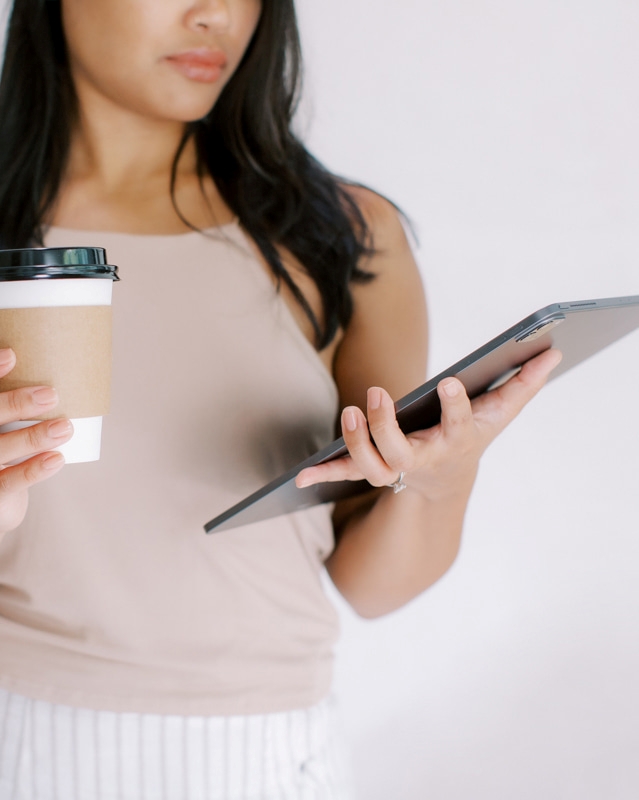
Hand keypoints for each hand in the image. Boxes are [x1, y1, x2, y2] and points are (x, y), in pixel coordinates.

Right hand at [0, 348, 72, 533]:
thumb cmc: (4, 451)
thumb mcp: (3, 424)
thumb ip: (22, 400)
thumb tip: (73, 365)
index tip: (11, 355)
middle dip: (14, 402)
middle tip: (51, 394)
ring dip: (31, 437)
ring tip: (65, 427)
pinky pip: (6, 482)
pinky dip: (34, 469)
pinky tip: (58, 459)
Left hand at [296, 348, 562, 498]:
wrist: (447, 480)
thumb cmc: (471, 437)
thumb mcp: (499, 413)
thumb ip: (524, 384)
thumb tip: (554, 350)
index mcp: (454, 442)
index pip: (459, 425)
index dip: (457, 407)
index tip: (452, 382)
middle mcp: (422, 459)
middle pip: (401, 453)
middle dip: (385, 428)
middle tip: (375, 395)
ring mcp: (393, 467)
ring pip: (370, 465)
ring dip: (355, 442)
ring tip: (349, 411)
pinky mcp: (369, 468)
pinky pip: (343, 473)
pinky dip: (323, 474)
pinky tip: (300, 476)